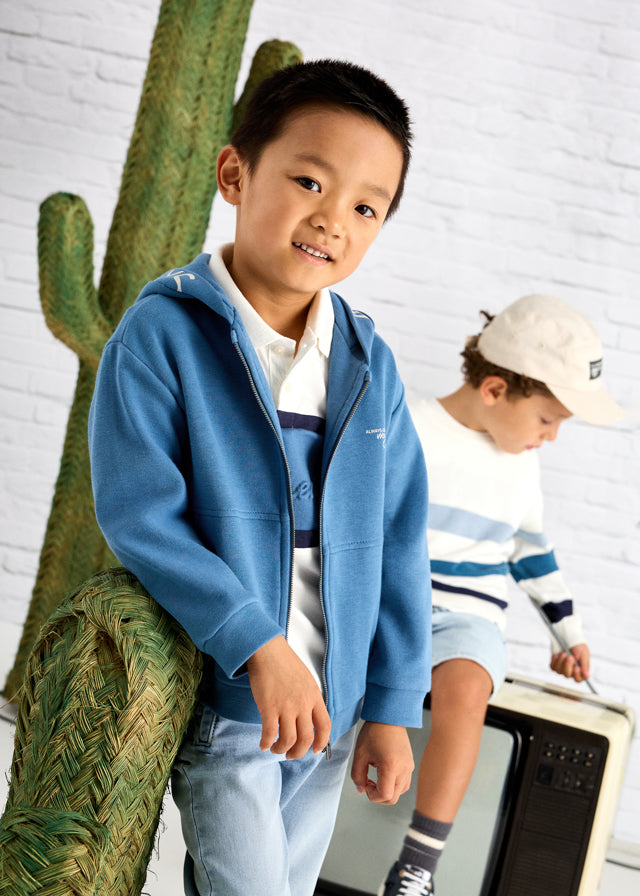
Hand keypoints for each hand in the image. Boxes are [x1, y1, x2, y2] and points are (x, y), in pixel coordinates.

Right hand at [246, 635, 330, 758]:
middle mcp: (303, 703)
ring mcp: (286, 706)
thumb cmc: (284, 662)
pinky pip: (269, 733)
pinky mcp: (269, 707)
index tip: (315, 750)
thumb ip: (309, 698)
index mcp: (314, 696)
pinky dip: (266, 743)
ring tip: (276, 749)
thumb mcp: (305, 679)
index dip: (322, 742)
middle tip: (291, 754)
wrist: (267, 650)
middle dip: (298, 752)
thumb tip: (308, 716)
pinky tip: (263, 744)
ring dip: (281, 749)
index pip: (325, 726)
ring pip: (289, 740)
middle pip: (306, 738)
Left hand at [350, 721, 413, 804]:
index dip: (372, 796)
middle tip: (368, 783)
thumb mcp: (360, 754)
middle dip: (378, 796)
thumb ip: (357, 776)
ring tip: (375, 778)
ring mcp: (409, 767)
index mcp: (391, 766)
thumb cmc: (373, 732)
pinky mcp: (411, 764)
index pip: (385, 795)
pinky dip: (393, 785)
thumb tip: (361, 790)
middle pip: (393, 797)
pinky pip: (404, 783)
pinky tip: (383, 774)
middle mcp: (404, 769)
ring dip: (386, 791)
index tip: (365, 785)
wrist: (389, 717)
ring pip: (399, 792)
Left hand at [550, 641, 590, 683]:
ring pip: (559, 671)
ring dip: (561, 661)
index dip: (577, 675)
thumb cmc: (577, 645)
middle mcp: (571, 670)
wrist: (567, 636)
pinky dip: (555, 660)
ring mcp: (562, 668)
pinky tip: (557, 655)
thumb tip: (587, 676)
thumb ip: (585, 665)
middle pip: (568, 675)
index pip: (578, 679)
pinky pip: (553, 667)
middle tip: (569, 656)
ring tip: (564, 653)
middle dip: (567, 665)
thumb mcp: (583, 654)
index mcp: (580, 670)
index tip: (576, 667)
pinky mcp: (555, 664)